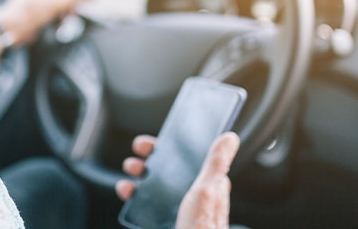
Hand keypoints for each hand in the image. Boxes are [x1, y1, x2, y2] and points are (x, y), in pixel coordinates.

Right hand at [115, 132, 240, 228]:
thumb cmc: (201, 228)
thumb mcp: (207, 191)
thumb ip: (216, 164)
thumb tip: (229, 138)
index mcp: (206, 187)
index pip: (189, 160)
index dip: (170, 148)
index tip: (155, 142)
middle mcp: (192, 199)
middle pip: (167, 172)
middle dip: (148, 162)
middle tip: (136, 159)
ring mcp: (177, 212)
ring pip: (154, 189)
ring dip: (137, 180)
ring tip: (128, 179)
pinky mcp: (165, 224)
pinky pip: (146, 208)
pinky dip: (134, 199)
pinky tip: (128, 197)